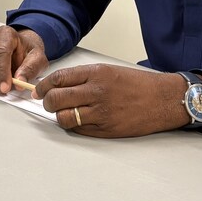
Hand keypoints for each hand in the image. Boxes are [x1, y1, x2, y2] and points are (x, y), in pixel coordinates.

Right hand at [0, 26, 47, 93]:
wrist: (21, 48)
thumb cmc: (27, 52)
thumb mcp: (37, 58)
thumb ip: (30, 68)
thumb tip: (19, 81)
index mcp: (5, 33)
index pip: (0, 52)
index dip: (2, 72)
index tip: (6, 87)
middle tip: (3, 90)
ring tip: (0, 86)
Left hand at [36, 64, 188, 137]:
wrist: (163, 99)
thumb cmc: (137, 84)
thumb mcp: (108, 70)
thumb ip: (83, 77)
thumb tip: (59, 85)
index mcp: (95, 74)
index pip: (58, 79)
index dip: (43, 86)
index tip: (39, 90)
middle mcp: (96, 92)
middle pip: (56, 99)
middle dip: (47, 102)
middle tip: (48, 103)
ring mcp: (101, 112)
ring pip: (64, 117)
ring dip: (59, 116)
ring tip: (63, 113)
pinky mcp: (106, 129)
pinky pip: (80, 130)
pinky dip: (74, 126)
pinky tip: (79, 120)